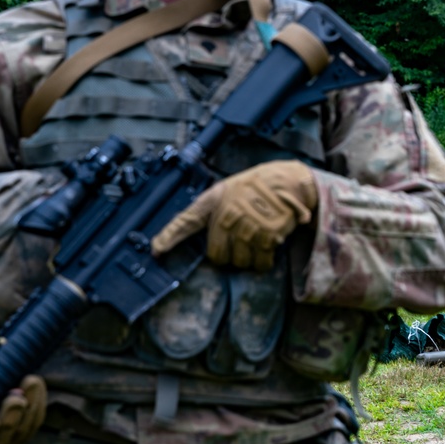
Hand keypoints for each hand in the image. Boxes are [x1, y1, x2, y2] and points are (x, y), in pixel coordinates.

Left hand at [151, 161, 316, 269]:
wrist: (288, 181)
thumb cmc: (255, 186)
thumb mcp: (226, 189)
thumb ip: (210, 211)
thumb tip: (190, 237)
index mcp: (215, 201)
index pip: (186, 221)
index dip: (169, 237)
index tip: (156, 250)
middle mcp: (228, 215)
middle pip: (217, 255)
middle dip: (227, 254)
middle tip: (238, 243)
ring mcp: (248, 226)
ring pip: (239, 261)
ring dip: (246, 258)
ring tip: (255, 242)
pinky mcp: (269, 236)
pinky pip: (260, 263)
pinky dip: (263, 261)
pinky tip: (266, 249)